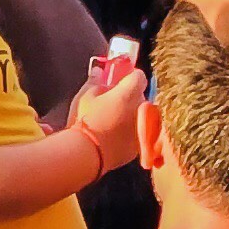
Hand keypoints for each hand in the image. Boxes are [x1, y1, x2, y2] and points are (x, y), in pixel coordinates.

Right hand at [68, 48, 143, 175]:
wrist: (86, 155)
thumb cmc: (85, 121)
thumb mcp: (85, 96)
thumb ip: (95, 82)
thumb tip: (98, 72)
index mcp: (130, 92)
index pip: (139, 76)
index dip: (130, 77)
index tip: (120, 81)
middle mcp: (141, 108)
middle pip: (140, 96)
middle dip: (129, 97)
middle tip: (112, 102)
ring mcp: (142, 128)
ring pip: (140, 116)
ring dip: (131, 116)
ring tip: (112, 122)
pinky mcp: (138, 146)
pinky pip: (137, 134)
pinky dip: (129, 133)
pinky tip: (114, 137)